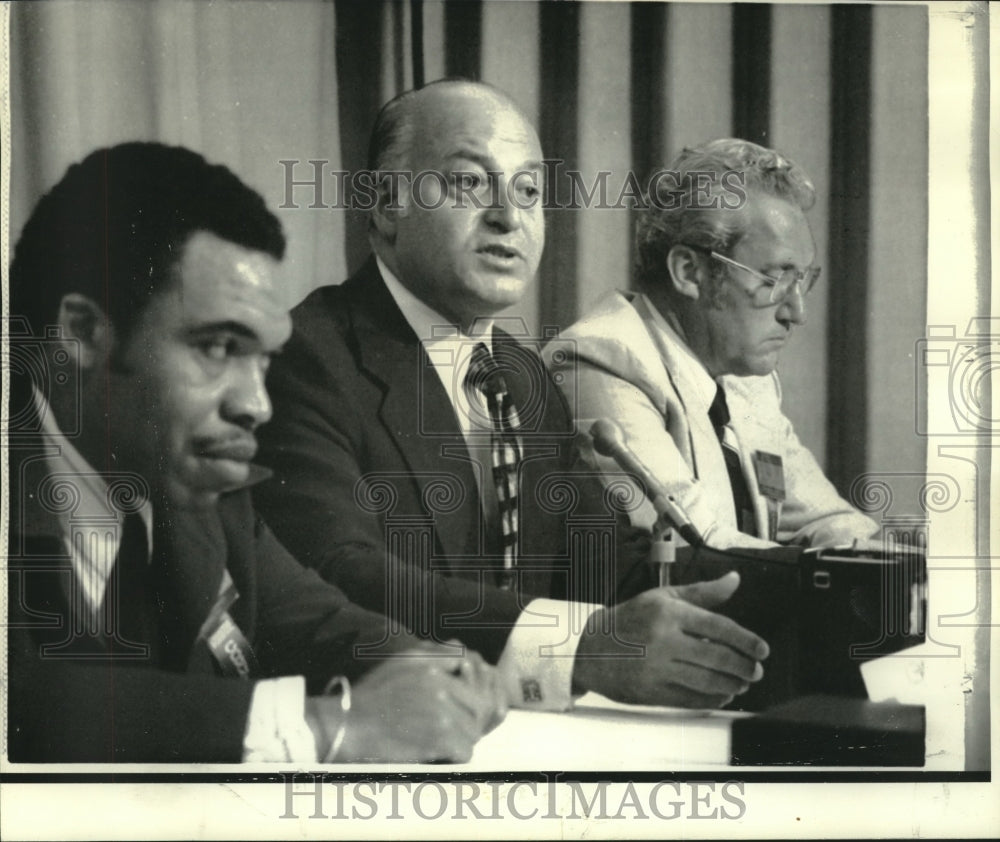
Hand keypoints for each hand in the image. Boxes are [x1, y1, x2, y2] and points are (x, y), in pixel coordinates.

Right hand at [306, 646, 506, 762]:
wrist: (347, 726)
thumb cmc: (372, 695)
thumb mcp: (401, 661)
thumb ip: (433, 652)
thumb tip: (460, 648)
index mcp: (431, 662)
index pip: (473, 666)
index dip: (471, 685)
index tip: (462, 698)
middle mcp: (439, 682)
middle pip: (479, 701)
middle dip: (471, 715)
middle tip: (454, 725)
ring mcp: (441, 709)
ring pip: (474, 728)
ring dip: (462, 737)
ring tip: (443, 739)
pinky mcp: (438, 736)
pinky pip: (466, 750)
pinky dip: (454, 755)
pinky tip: (438, 752)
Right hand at [572, 572, 768, 708]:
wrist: (590, 648)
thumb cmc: (630, 619)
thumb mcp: (663, 598)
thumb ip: (702, 592)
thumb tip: (735, 580)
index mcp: (668, 613)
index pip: (718, 626)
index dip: (745, 640)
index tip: (762, 649)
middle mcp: (663, 640)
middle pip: (717, 657)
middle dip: (744, 666)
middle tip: (757, 670)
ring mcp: (656, 668)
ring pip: (707, 681)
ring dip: (732, 684)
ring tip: (743, 683)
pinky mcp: (652, 692)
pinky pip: (691, 699)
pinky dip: (712, 699)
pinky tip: (722, 694)